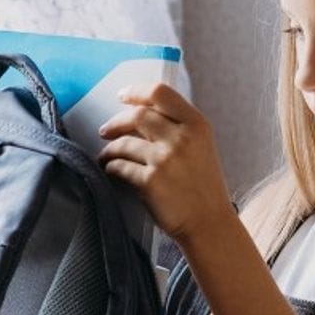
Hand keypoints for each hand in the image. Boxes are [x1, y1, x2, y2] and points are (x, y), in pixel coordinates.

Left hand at [97, 82, 233, 243]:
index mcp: (197, 124)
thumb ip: (178, 126)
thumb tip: (140, 112)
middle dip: (116, 122)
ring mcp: (165, 160)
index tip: (122, 96)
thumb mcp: (201, 146)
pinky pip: (119, 167)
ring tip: (106, 155)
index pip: (160, 92)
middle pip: (137, 115)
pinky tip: (111, 170)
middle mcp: (182, 138)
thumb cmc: (203, 186)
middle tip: (105, 130)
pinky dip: (111, 167)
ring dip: (109, 149)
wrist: (209, 223)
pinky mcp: (150, 182)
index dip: (136, 91)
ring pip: (124, 143)